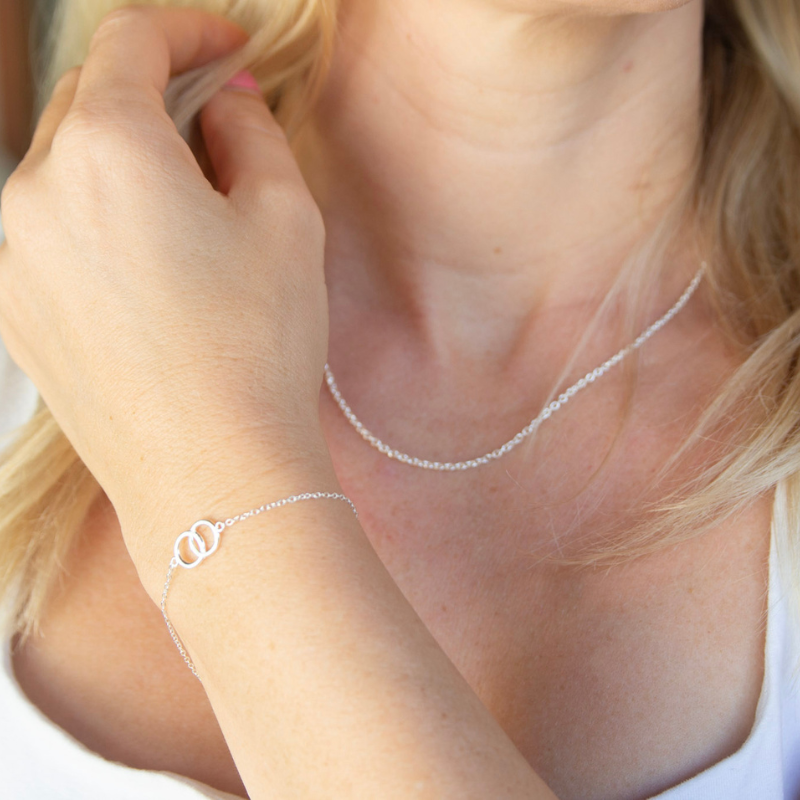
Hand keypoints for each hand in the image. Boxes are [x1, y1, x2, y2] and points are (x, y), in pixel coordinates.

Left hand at [0, 7, 333, 573]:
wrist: (211, 470)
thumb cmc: (256, 346)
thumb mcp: (285, 219)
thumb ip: (251, 134)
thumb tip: (227, 103)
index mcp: (106, 148)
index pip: (132, 42)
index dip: (188, 29)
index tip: (225, 45)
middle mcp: (34, 189)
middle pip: (91, 102)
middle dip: (156, 96)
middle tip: (218, 123)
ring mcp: (11, 254)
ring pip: (67, 169)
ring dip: (125, 163)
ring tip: (189, 209)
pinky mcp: (13, 309)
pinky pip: (50, 231)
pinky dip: (96, 219)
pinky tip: (151, 266)